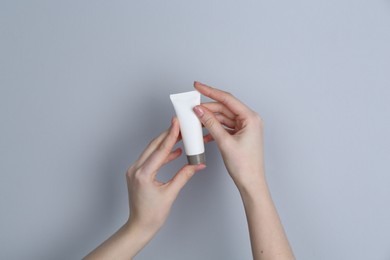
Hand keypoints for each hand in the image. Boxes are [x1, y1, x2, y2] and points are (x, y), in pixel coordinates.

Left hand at [126, 117, 204, 231]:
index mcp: (143, 174)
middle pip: (154, 146)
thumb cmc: (152, 215)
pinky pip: (150, 158)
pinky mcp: (137, 173)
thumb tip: (197, 164)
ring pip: (151, 150)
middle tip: (180, 125)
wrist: (140, 225)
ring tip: (179, 136)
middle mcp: (136, 169)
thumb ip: (184, 175)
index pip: (160, 150)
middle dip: (168, 134)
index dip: (170, 135)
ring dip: (165, 143)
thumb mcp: (170, 193)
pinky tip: (174, 152)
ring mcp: (135, 170)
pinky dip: (162, 154)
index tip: (176, 123)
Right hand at [193, 81, 264, 191]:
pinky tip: (203, 133)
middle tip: (192, 108)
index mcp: (251, 118)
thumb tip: (199, 110)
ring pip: (223, 117)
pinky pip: (224, 127)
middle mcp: (249, 120)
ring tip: (195, 120)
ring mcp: (245, 127)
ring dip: (209, 119)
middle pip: (224, 108)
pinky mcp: (240, 135)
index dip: (210, 91)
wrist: (250, 183)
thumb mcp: (224, 142)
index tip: (197, 86)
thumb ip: (211, 123)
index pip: (227, 99)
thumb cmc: (244, 165)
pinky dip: (213, 129)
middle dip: (207, 108)